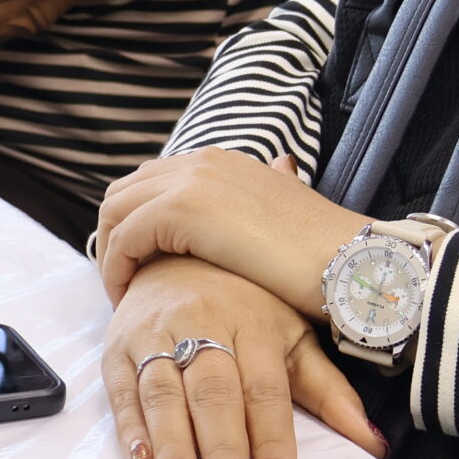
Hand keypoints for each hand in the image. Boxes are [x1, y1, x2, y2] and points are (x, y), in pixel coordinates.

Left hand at [97, 148, 362, 315]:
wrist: (346, 261)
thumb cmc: (319, 254)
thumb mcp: (280, 216)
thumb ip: (258, 201)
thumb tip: (277, 173)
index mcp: (221, 161)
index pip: (154, 181)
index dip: (136, 221)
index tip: (139, 263)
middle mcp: (200, 161)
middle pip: (126, 190)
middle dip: (114, 234)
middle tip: (123, 279)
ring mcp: (188, 181)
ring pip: (116, 210)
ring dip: (111, 252)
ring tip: (123, 292)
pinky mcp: (179, 209)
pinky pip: (124, 238)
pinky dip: (117, 268)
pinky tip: (130, 298)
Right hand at [103, 255, 384, 458]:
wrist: (172, 251)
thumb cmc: (240, 301)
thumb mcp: (289, 334)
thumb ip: (327, 390)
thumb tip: (374, 441)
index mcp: (253, 320)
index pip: (264, 387)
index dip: (271, 438)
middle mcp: (203, 320)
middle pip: (214, 391)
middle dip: (222, 446)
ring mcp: (157, 331)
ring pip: (165, 391)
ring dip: (174, 443)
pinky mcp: (118, 345)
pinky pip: (123, 387)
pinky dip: (130, 425)